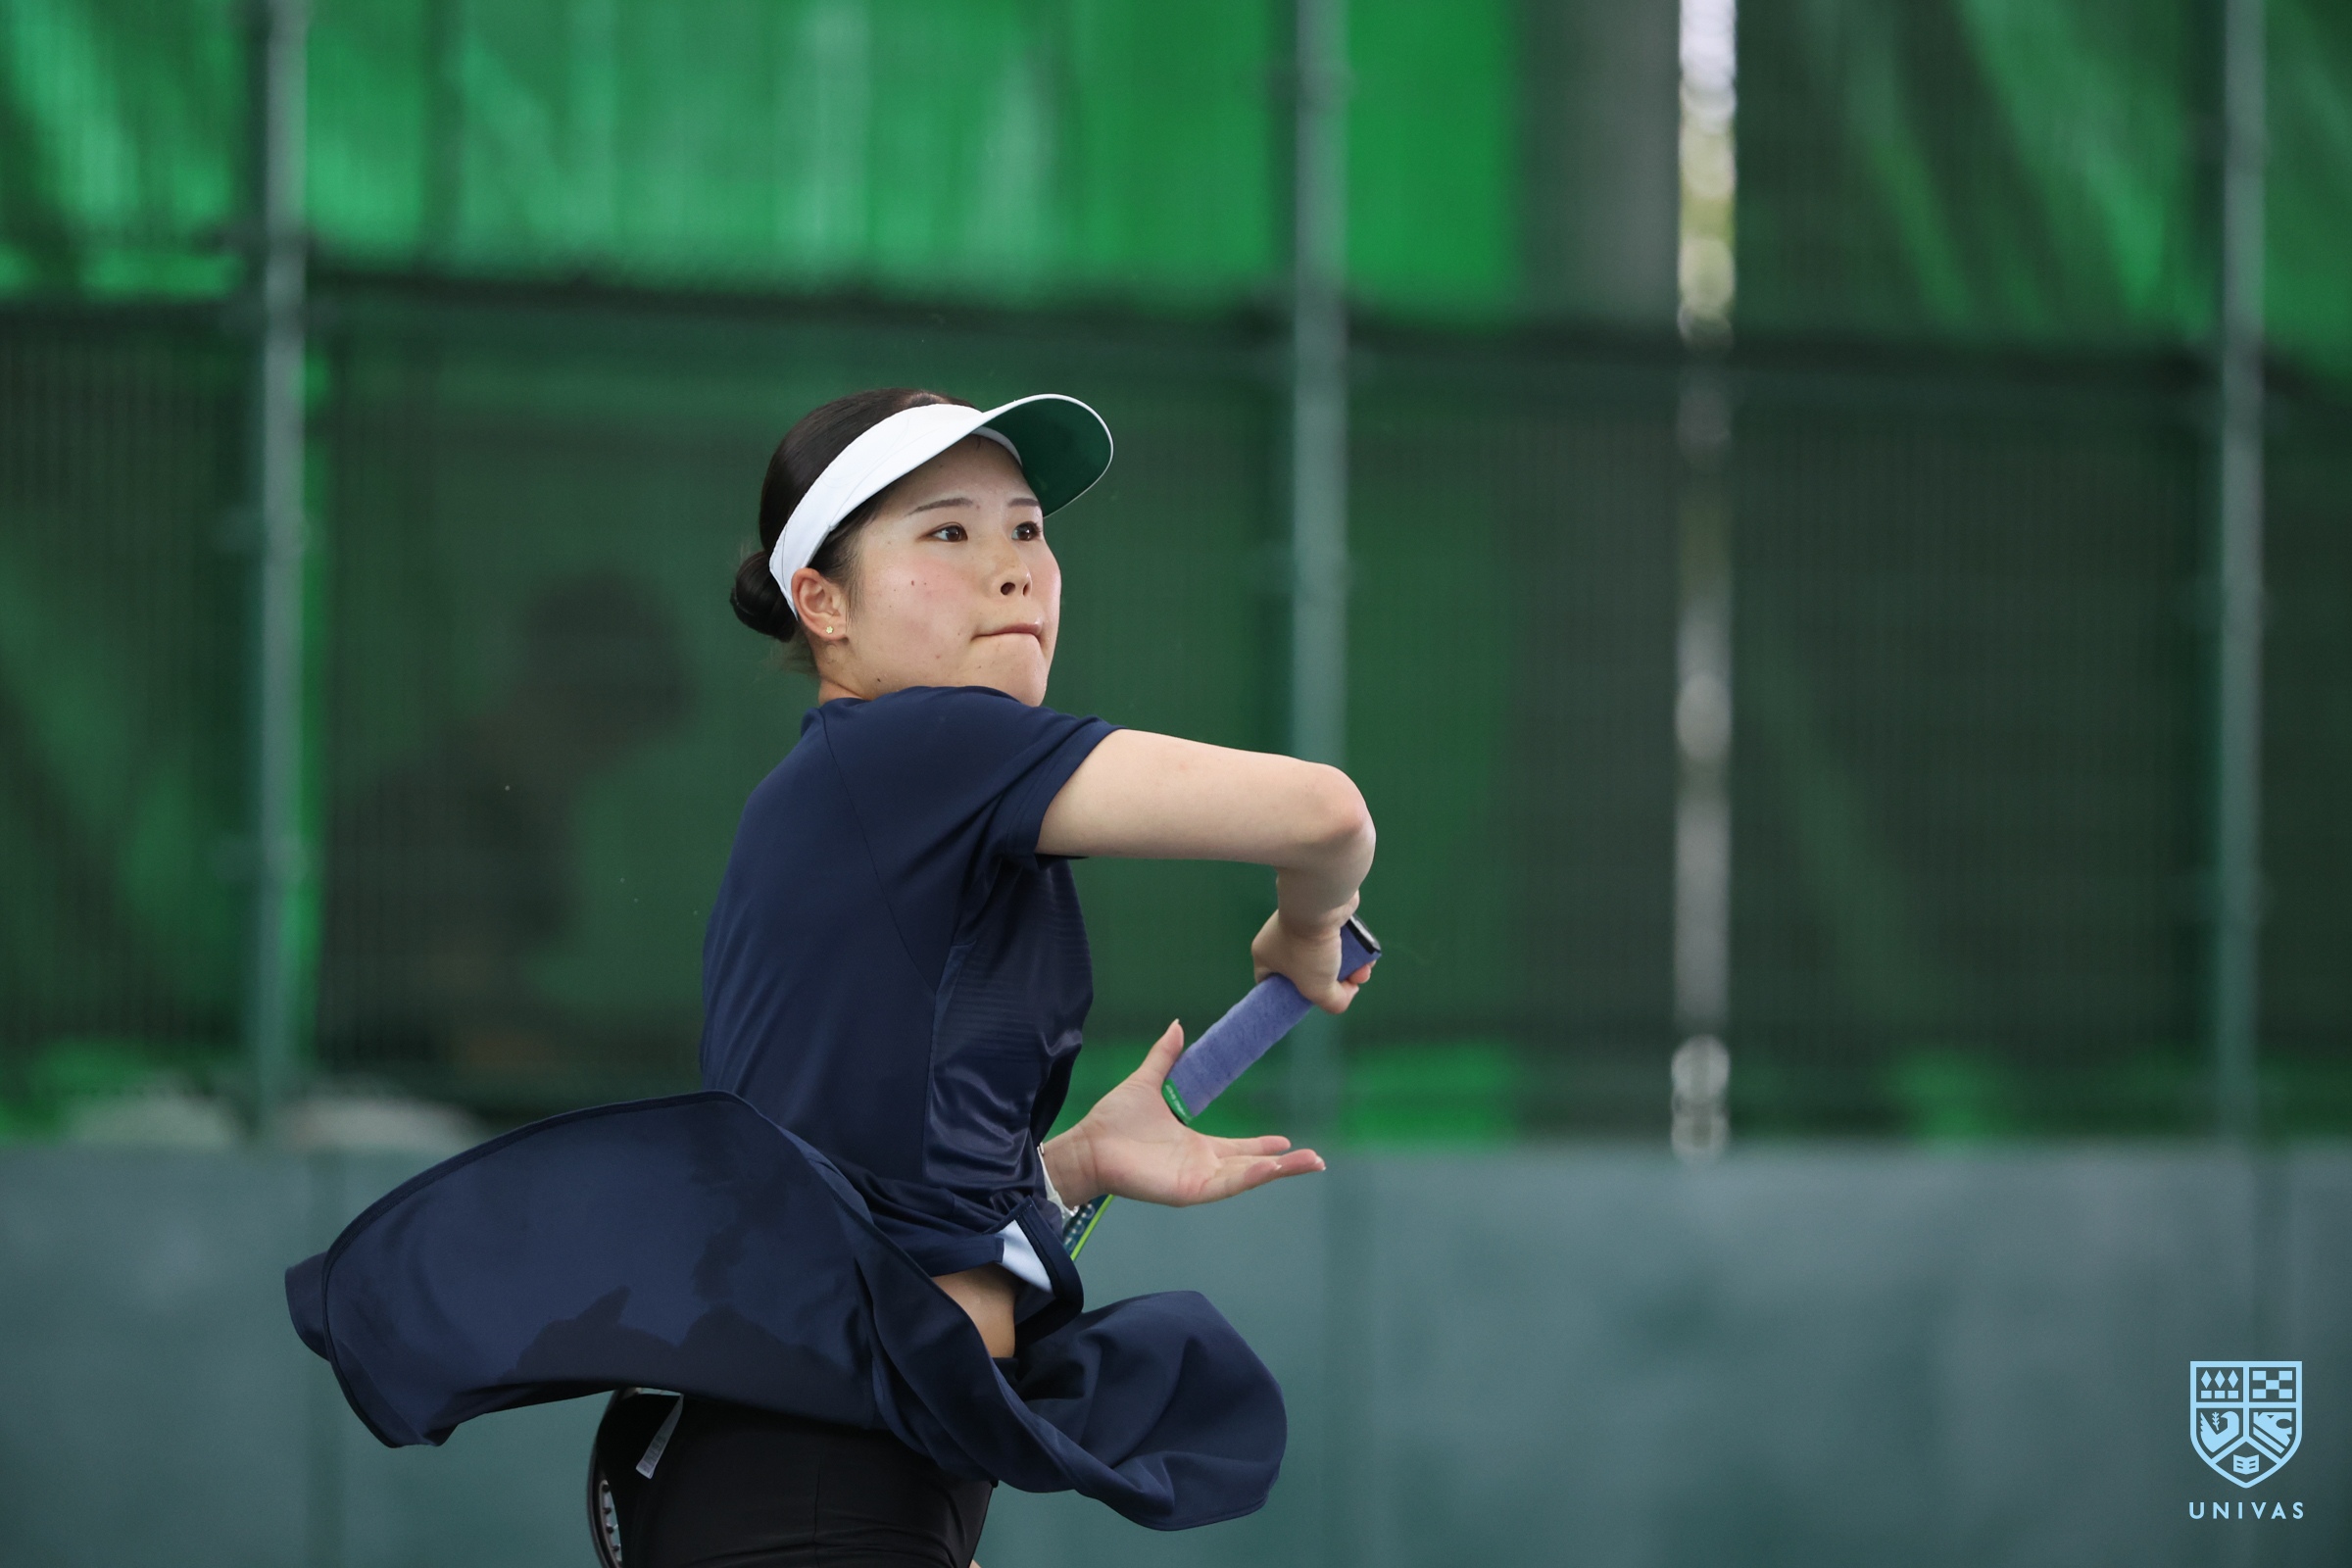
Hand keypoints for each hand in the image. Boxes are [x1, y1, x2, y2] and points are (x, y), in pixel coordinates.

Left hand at [1042, 1021, 1325, 1207]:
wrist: (1088, 1144)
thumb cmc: (1113, 1120)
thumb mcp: (1148, 1081)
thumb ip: (1165, 1056)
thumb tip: (1177, 1025)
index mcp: (1195, 1146)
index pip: (1238, 1149)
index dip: (1263, 1146)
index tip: (1287, 1139)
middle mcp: (1201, 1166)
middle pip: (1252, 1167)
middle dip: (1285, 1164)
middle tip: (1317, 1159)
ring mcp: (1196, 1180)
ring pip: (1247, 1177)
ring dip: (1278, 1171)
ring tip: (1309, 1162)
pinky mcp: (1188, 1190)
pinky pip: (1226, 1185)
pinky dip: (1251, 1177)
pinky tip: (1272, 1167)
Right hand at [1250, 909, 1374, 1013]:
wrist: (1321, 902)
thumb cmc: (1309, 949)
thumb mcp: (1318, 989)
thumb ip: (1332, 1002)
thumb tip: (1349, 990)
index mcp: (1266, 956)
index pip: (1272, 984)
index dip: (1291, 997)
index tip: (1311, 1000)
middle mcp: (1280, 938)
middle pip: (1308, 971)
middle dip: (1333, 982)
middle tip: (1349, 984)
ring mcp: (1302, 923)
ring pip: (1327, 955)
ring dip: (1349, 967)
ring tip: (1364, 970)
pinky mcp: (1323, 913)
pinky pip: (1338, 937)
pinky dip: (1353, 948)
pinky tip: (1367, 956)